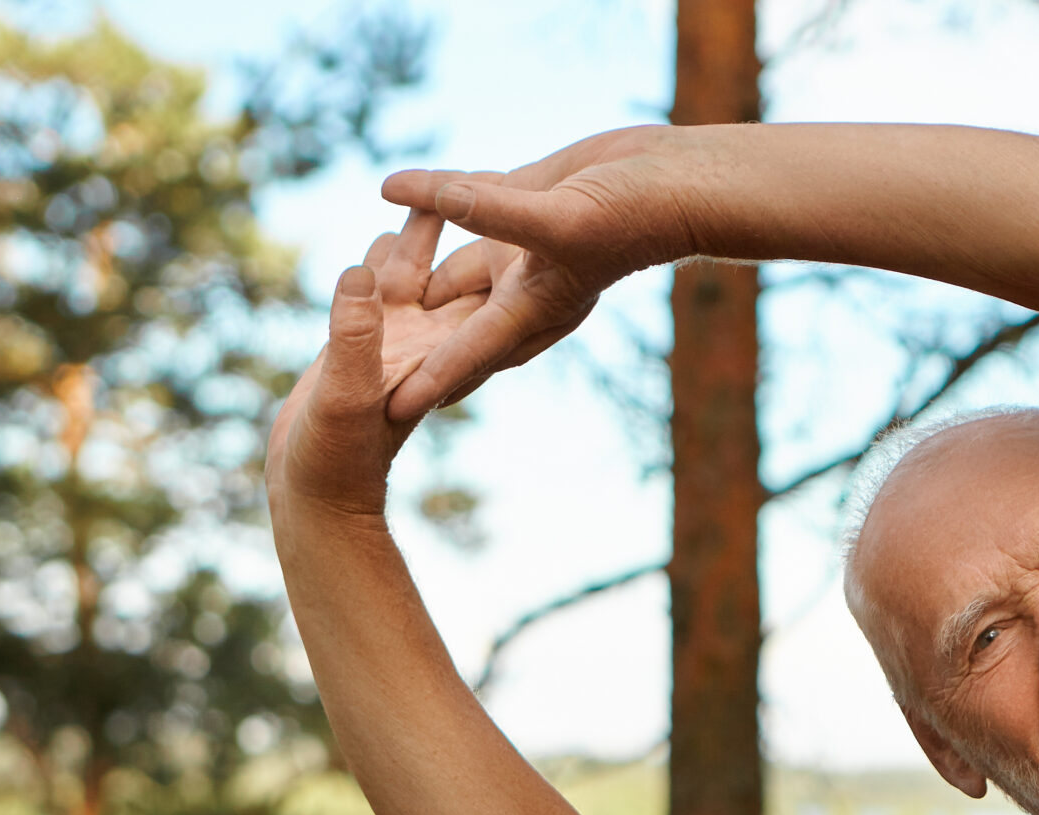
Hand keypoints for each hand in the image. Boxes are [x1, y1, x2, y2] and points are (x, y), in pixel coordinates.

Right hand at [266, 210, 486, 521]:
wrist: (314, 499)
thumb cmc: (334, 460)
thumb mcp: (342, 393)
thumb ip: (353, 336)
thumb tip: (361, 277)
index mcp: (435, 352)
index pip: (473, 284)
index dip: (491, 243)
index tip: (506, 195)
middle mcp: (424, 345)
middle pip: (455, 270)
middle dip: (467, 226)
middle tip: (488, 169)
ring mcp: (395, 346)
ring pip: (414, 275)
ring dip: (425, 236)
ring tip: (440, 183)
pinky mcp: (364, 348)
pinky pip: (378, 294)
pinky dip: (383, 263)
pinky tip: (385, 235)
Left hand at [378, 128, 702, 417]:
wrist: (675, 180)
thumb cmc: (635, 213)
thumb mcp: (561, 218)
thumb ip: (490, 211)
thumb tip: (419, 195)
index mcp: (533, 307)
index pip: (469, 353)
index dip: (429, 381)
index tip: (387, 410)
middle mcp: (521, 285)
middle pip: (452, 325)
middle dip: (414, 348)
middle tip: (363, 374)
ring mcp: (520, 246)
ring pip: (452, 263)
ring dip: (414, 270)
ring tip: (367, 287)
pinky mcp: (524, 203)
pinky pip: (465, 205)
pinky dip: (435, 198)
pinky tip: (399, 188)